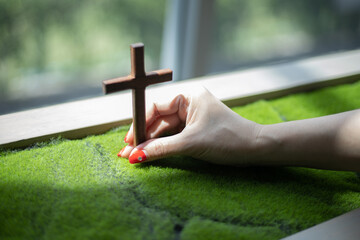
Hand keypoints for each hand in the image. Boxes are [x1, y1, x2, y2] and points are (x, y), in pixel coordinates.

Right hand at [118, 88, 261, 164]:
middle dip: (143, 137)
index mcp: (189, 96)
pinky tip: (149, 154)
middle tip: (127, 154)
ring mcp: (192, 117)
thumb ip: (161, 149)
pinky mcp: (195, 130)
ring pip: (165, 129)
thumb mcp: (191, 144)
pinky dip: (163, 146)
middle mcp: (189, 103)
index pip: (156, 107)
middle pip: (158, 119)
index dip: (140, 124)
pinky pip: (174, 136)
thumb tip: (136, 156)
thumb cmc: (228, 139)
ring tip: (133, 157)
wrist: (255, 148)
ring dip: (151, 143)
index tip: (128, 141)